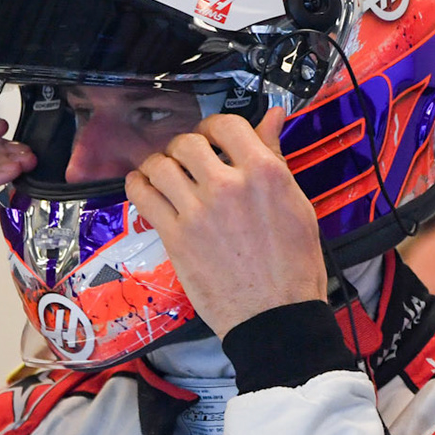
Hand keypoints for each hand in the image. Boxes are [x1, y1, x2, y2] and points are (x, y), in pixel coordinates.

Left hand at [125, 108, 326, 335]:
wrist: (276, 316)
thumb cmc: (294, 266)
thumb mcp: (297, 204)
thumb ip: (276, 157)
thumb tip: (274, 117)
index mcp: (265, 173)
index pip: (227, 125)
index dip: (214, 127)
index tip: (212, 138)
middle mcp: (229, 186)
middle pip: (188, 142)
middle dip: (184, 147)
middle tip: (186, 160)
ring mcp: (199, 211)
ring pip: (160, 165)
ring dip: (158, 164)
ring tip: (163, 173)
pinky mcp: (176, 237)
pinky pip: (143, 196)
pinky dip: (137, 186)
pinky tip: (144, 188)